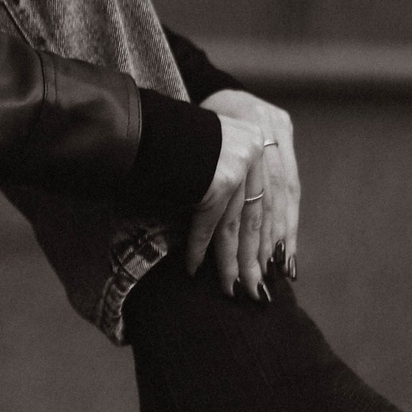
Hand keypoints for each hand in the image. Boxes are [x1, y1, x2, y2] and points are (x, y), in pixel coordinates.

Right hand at [182, 91, 299, 300]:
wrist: (138, 121)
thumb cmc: (168, 137)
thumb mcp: (211, 150)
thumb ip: (233, 174)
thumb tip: (244, 224)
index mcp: (260, 136)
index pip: (273, 195)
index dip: (273, 234)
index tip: (271, 265)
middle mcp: (256, 146)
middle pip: (260, 212)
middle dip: (256, 256)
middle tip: (257, 290)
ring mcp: (240, 161)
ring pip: (237, 223)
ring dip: (231, 261)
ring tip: (230, 288)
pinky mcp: (220, 177)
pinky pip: (212, 222)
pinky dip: (201, 247)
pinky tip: (195, 267)